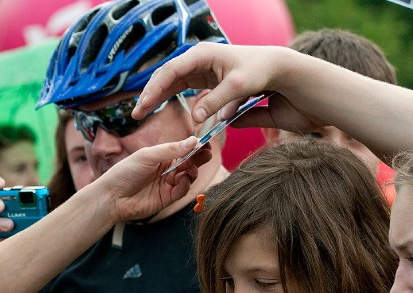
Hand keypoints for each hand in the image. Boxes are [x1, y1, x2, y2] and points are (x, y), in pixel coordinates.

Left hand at [92, 136, 210, 222]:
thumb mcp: (147, 156)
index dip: (195, 146)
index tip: (206, 142)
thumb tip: (193, 140)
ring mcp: (167, 184)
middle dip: (199, 157)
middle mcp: (167, 169)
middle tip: (207, 153)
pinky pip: (182, 190)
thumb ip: (171, 149)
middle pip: (190, 162)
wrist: (112, 197)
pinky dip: (185, 184)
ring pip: (188, 176)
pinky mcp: (167, 198)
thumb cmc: (125, 172)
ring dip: (193, 170)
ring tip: (191, 167)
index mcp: (161, 156)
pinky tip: (183, 179)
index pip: (184, 149)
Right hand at [134, 43, 325, 135]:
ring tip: (142, 113)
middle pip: (165, 76)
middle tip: (137, 113)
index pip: (170, 71)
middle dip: (149, 94)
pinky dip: (168, 98)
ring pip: (169, 82)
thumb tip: (196, 118)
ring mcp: (198, 68)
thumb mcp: (239, 87)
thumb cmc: (259, 71)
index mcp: (202, 54)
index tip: (144, 106)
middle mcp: (197, 59)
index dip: (155, 89)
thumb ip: (216, 102)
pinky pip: (179, 87)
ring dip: (155, 97)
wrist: (275, 67)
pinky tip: (157, 108)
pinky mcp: (203, 78)